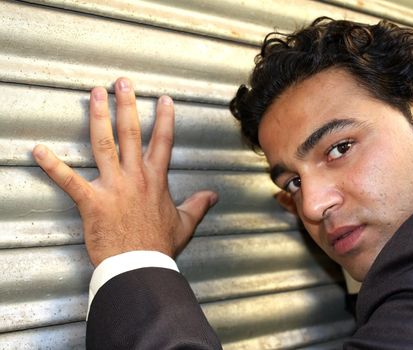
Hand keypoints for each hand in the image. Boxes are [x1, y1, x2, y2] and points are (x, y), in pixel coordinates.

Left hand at [33, 78, 217, 266]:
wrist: (140, 266)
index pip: (163, 142)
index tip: (164, 100)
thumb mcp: (185, 223)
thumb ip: (199, 205)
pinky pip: (69, 181)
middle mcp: (135, 177)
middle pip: (131, 133)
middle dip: (127, 105)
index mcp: (156, 180)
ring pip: (104, 145)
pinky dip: (52, 166)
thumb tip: (213, 196)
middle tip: (122, 83)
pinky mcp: (93, 202)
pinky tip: (39, 150)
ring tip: (95, 95)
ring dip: (98, 118)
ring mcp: (113, 187)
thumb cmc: (159, 246)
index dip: (165, 118)